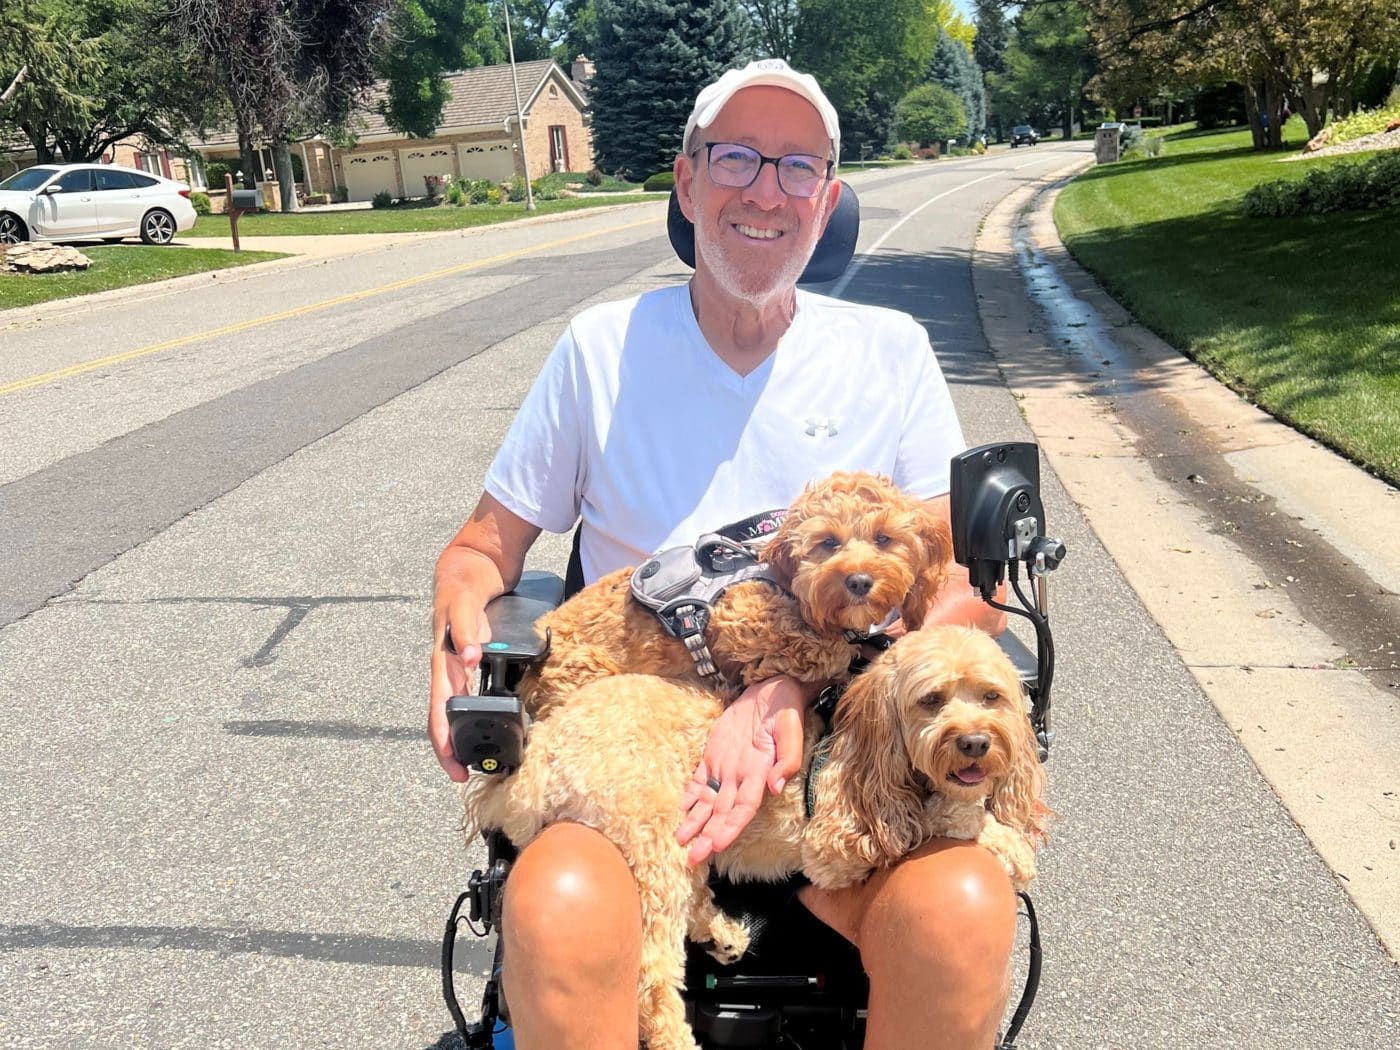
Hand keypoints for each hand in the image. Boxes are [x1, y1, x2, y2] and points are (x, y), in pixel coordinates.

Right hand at [428, 597, 491, 782]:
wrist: (466, 572)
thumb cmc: (460, 591)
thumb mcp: (463, 607)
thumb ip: (466, 632)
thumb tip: (470, 659)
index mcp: (442, 664)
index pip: (438, 712)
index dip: (443, 742)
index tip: (453, 766)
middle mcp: (447, 671)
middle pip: (443, 719)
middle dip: (450, 749)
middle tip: (463, 776)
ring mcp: (457, 669)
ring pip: (454, 711)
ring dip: (460, 735)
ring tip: (473, 760)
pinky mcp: (468, 663)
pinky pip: (468, 695)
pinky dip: (475, 713)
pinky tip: (487, 725)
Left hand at [676, 676, 807, 865]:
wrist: (773, 690)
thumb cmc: (785, 710)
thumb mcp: (791, 731)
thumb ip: (787, 760)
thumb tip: (775, 788)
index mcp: (760, 772)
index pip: (744, 808)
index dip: (731, 827)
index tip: (717, 846)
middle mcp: (742, 776)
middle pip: (723, 812)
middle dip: (708, 836)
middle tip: (693, 858)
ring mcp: (726, 767)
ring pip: (709, 801)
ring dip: (695, 821)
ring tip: (681, 841)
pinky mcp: (714, 755)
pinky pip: (700, 780)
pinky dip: (690, 796)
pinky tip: (681, 811)